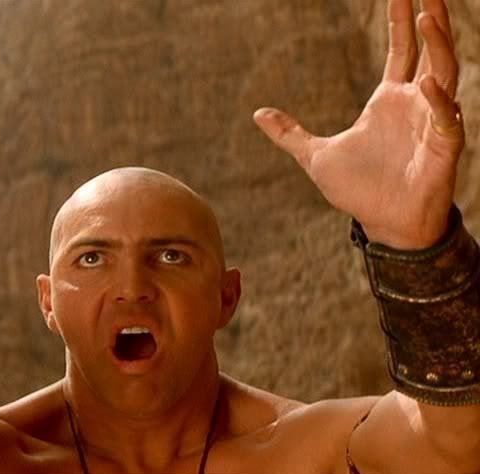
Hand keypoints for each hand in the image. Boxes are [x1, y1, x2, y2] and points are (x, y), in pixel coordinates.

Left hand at [254, 0, 463, 249]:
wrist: (382, 223)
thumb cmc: (358, 190)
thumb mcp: (315, 156)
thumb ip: (289, 133)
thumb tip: (258, 114)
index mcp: (389, 101)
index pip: (400, 50)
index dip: (401, 21)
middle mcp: (415, 104)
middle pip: (429, 50)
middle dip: (429, 18)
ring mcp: (432, 123)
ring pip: (444, 74)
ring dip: (439, 46)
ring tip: (429, 15)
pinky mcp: (443, 149)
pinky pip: (446, 120)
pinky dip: (437, 103)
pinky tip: (426, 85)